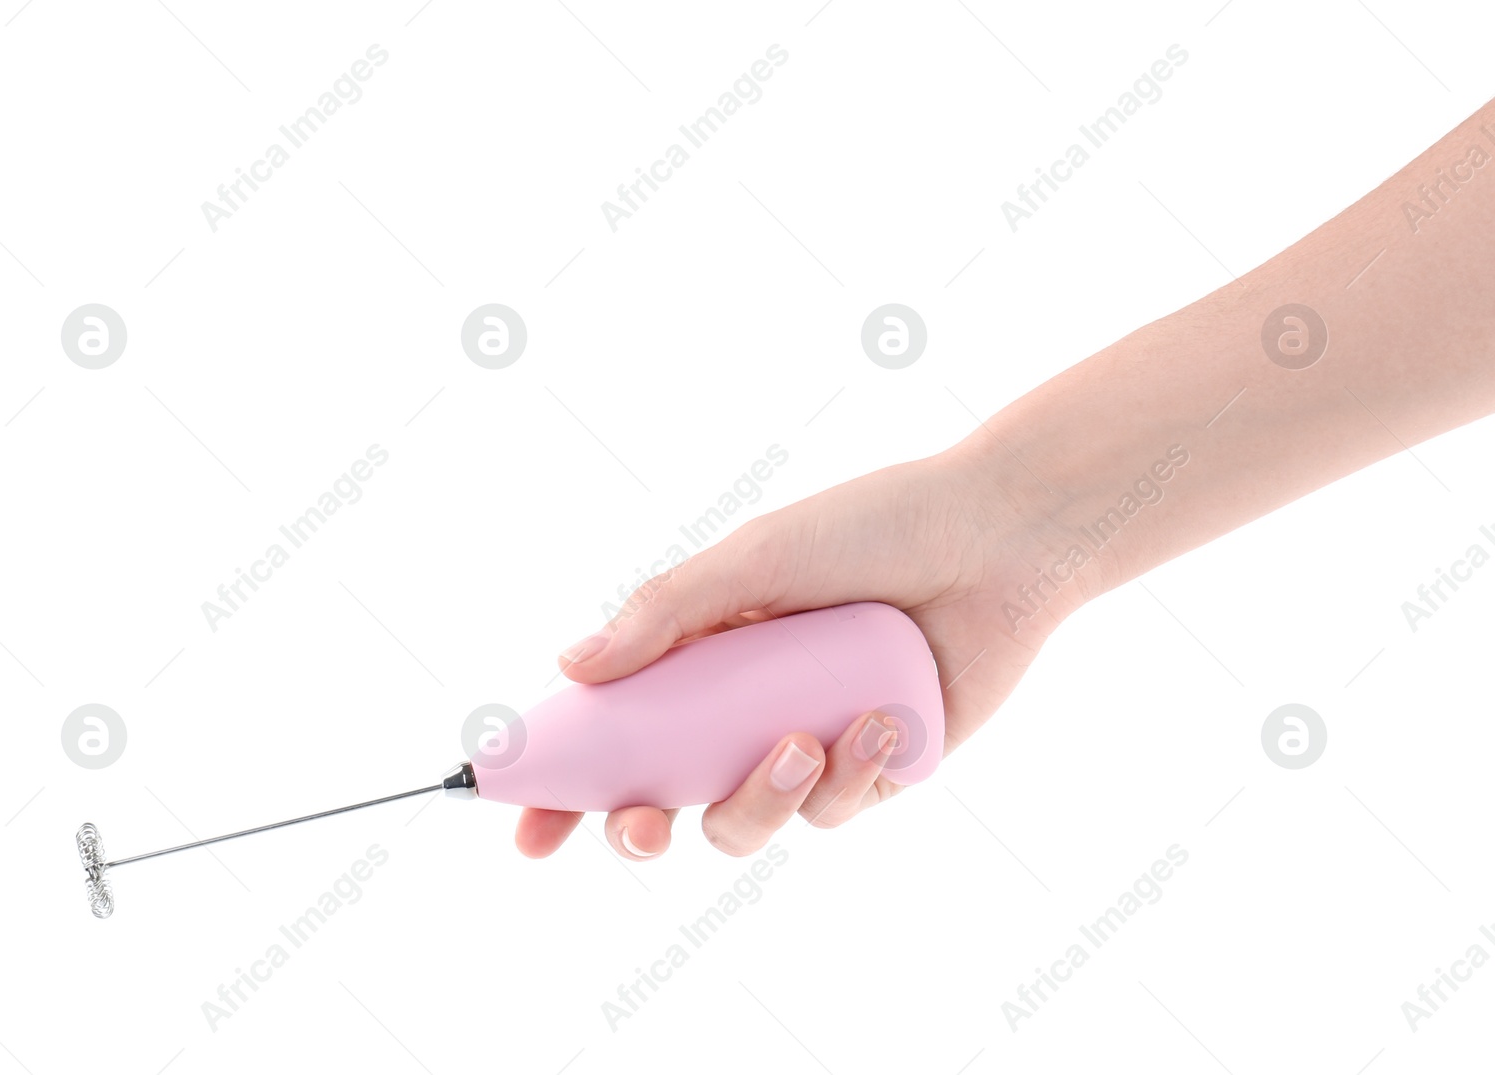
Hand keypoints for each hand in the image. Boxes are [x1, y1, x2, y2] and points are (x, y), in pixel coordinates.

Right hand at [515, 447, 1090, 858]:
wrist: (997, 539)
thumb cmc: (872, 528)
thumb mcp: (756, 556)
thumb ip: (665, 614)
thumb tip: (570, 665)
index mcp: (698, 657)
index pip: (612, 733)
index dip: (563, 789)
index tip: (525, 831)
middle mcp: (740, 709)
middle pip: (662, 803)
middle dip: (638, 830)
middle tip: (641, 824)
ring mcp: (803, 745)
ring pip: (743, 823)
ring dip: (761, 799)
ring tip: (805, 742)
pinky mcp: (870, 773)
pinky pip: (831, 811)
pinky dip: (846, 775)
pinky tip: (879, 720)